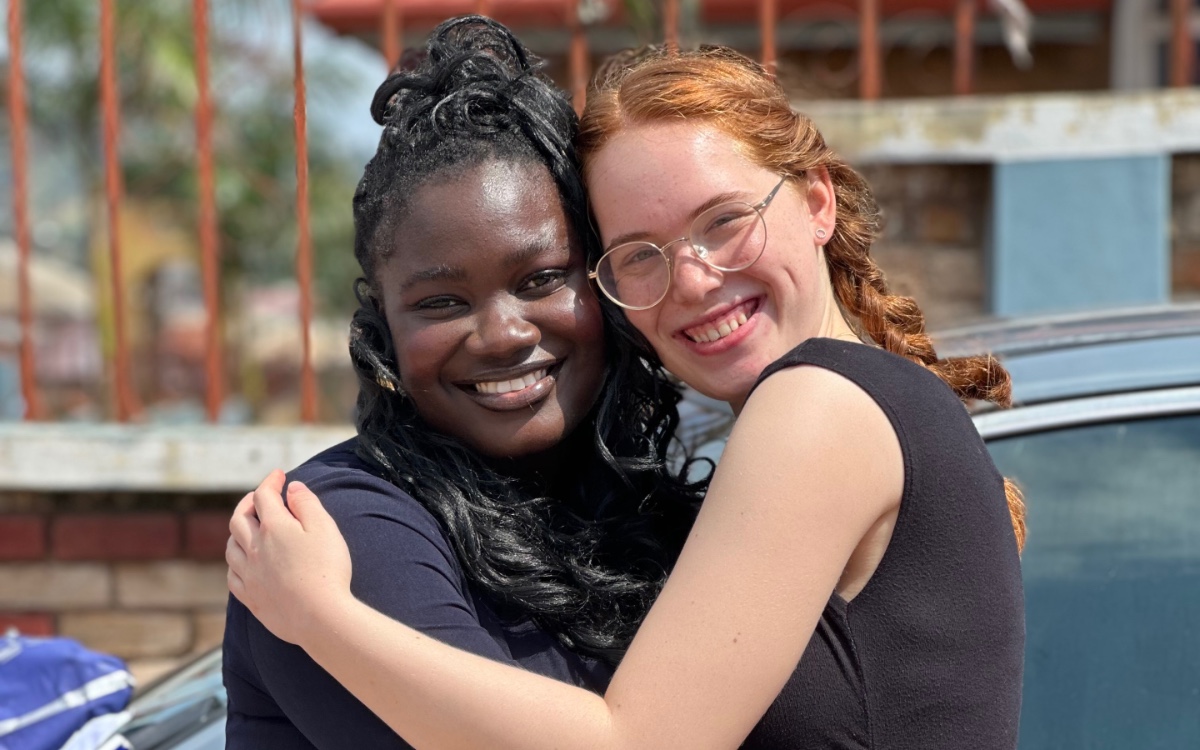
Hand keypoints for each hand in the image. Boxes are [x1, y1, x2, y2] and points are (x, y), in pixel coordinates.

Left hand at [227, 470, 352, 645]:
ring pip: (231, 547)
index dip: (270, 481)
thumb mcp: (325, 528)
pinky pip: (232, 576)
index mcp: (274, 527)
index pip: (264, 495)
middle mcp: (255, 548)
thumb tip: (292, 487)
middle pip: (239, 518)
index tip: (279, 475)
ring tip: (247, 528)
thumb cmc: (327, 569)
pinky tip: (243, 563)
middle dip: (248, 503)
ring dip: (237, 532)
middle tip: (259, 497)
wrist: (321, 616)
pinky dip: (235, 563)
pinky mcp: (251, 598)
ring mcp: (250, 574)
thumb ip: (307, 503)